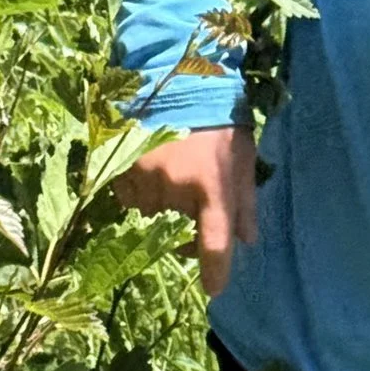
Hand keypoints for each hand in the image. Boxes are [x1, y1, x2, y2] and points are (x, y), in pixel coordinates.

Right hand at [113, 124, 258, 297]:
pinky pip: (128, 199)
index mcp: (212, 187)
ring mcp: (146, 178)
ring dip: (159, 208)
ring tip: (170, 177)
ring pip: (149, 216)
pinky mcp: (122, 168)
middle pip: (177, 231)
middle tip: (191, 204)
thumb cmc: (219, 124)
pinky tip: (149, 171)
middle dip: (184, 228)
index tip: (213, 288)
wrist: (180, 81)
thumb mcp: (242, 160)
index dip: (214, 270)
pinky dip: (137, 194)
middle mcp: (177, 188)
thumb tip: (247, 241)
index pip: (214, 242)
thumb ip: (245, 202)